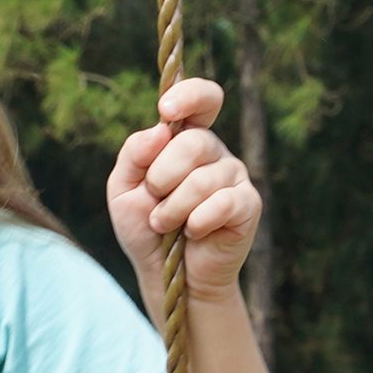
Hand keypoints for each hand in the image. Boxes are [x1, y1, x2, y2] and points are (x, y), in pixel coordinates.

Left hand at [108, 77, 259, 301]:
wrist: (168, 276)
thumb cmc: (146, 229)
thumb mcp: (124, 189)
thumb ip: (134, 155)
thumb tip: (160, 129)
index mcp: (187, 139)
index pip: (203, 100)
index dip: (189, 96)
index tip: (166, 110)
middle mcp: (215, 153)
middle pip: (193, 142)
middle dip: (162, 175)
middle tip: (153, 199)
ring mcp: (235, 177)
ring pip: (202, 179)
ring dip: (172, 208)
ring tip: (164, 224)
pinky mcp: (248, 205)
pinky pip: (222, 203)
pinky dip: (197, 221)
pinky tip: (192, 233)